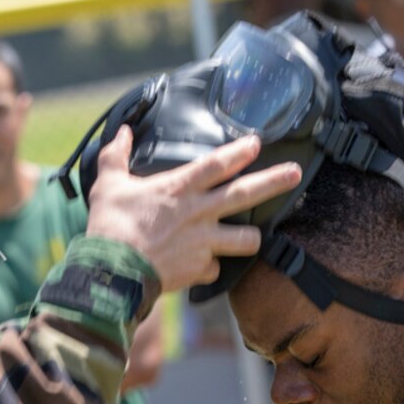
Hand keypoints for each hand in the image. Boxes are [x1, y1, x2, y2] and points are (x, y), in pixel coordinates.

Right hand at [85, 126, 301, 292]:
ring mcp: (203, 243)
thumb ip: (115, 156)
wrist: (112, 272)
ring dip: (250, 237)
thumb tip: (119, 132)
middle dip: (274, 181)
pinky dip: (209, 267)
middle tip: (296, 173)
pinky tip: (201, 267)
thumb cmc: (109, 226)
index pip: (216, 164)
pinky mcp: (200, 269)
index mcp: (179, 188)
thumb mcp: (108, 184)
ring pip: (246, 239)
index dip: (239, 152)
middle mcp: (199, 213)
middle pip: (245, 194)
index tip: (257, 143)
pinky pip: (215, 268)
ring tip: (252, 236)